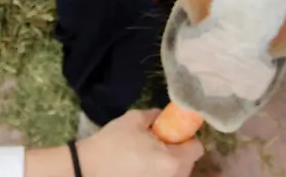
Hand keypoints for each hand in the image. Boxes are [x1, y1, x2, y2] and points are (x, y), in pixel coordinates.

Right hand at [77, 109, 203, 176]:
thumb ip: (155, 115)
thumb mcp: (134, 119)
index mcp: (173, 161)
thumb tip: (163, 115)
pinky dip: (157, 172)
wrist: (87, 168)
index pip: (197, 148)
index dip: (187, 137)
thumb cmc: (112, 143)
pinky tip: (141, 167)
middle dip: (179, 152)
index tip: (174, 132)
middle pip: (188, 163)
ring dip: (169, 164)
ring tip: (149, 156)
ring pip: (176, 174)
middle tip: (160, 143)